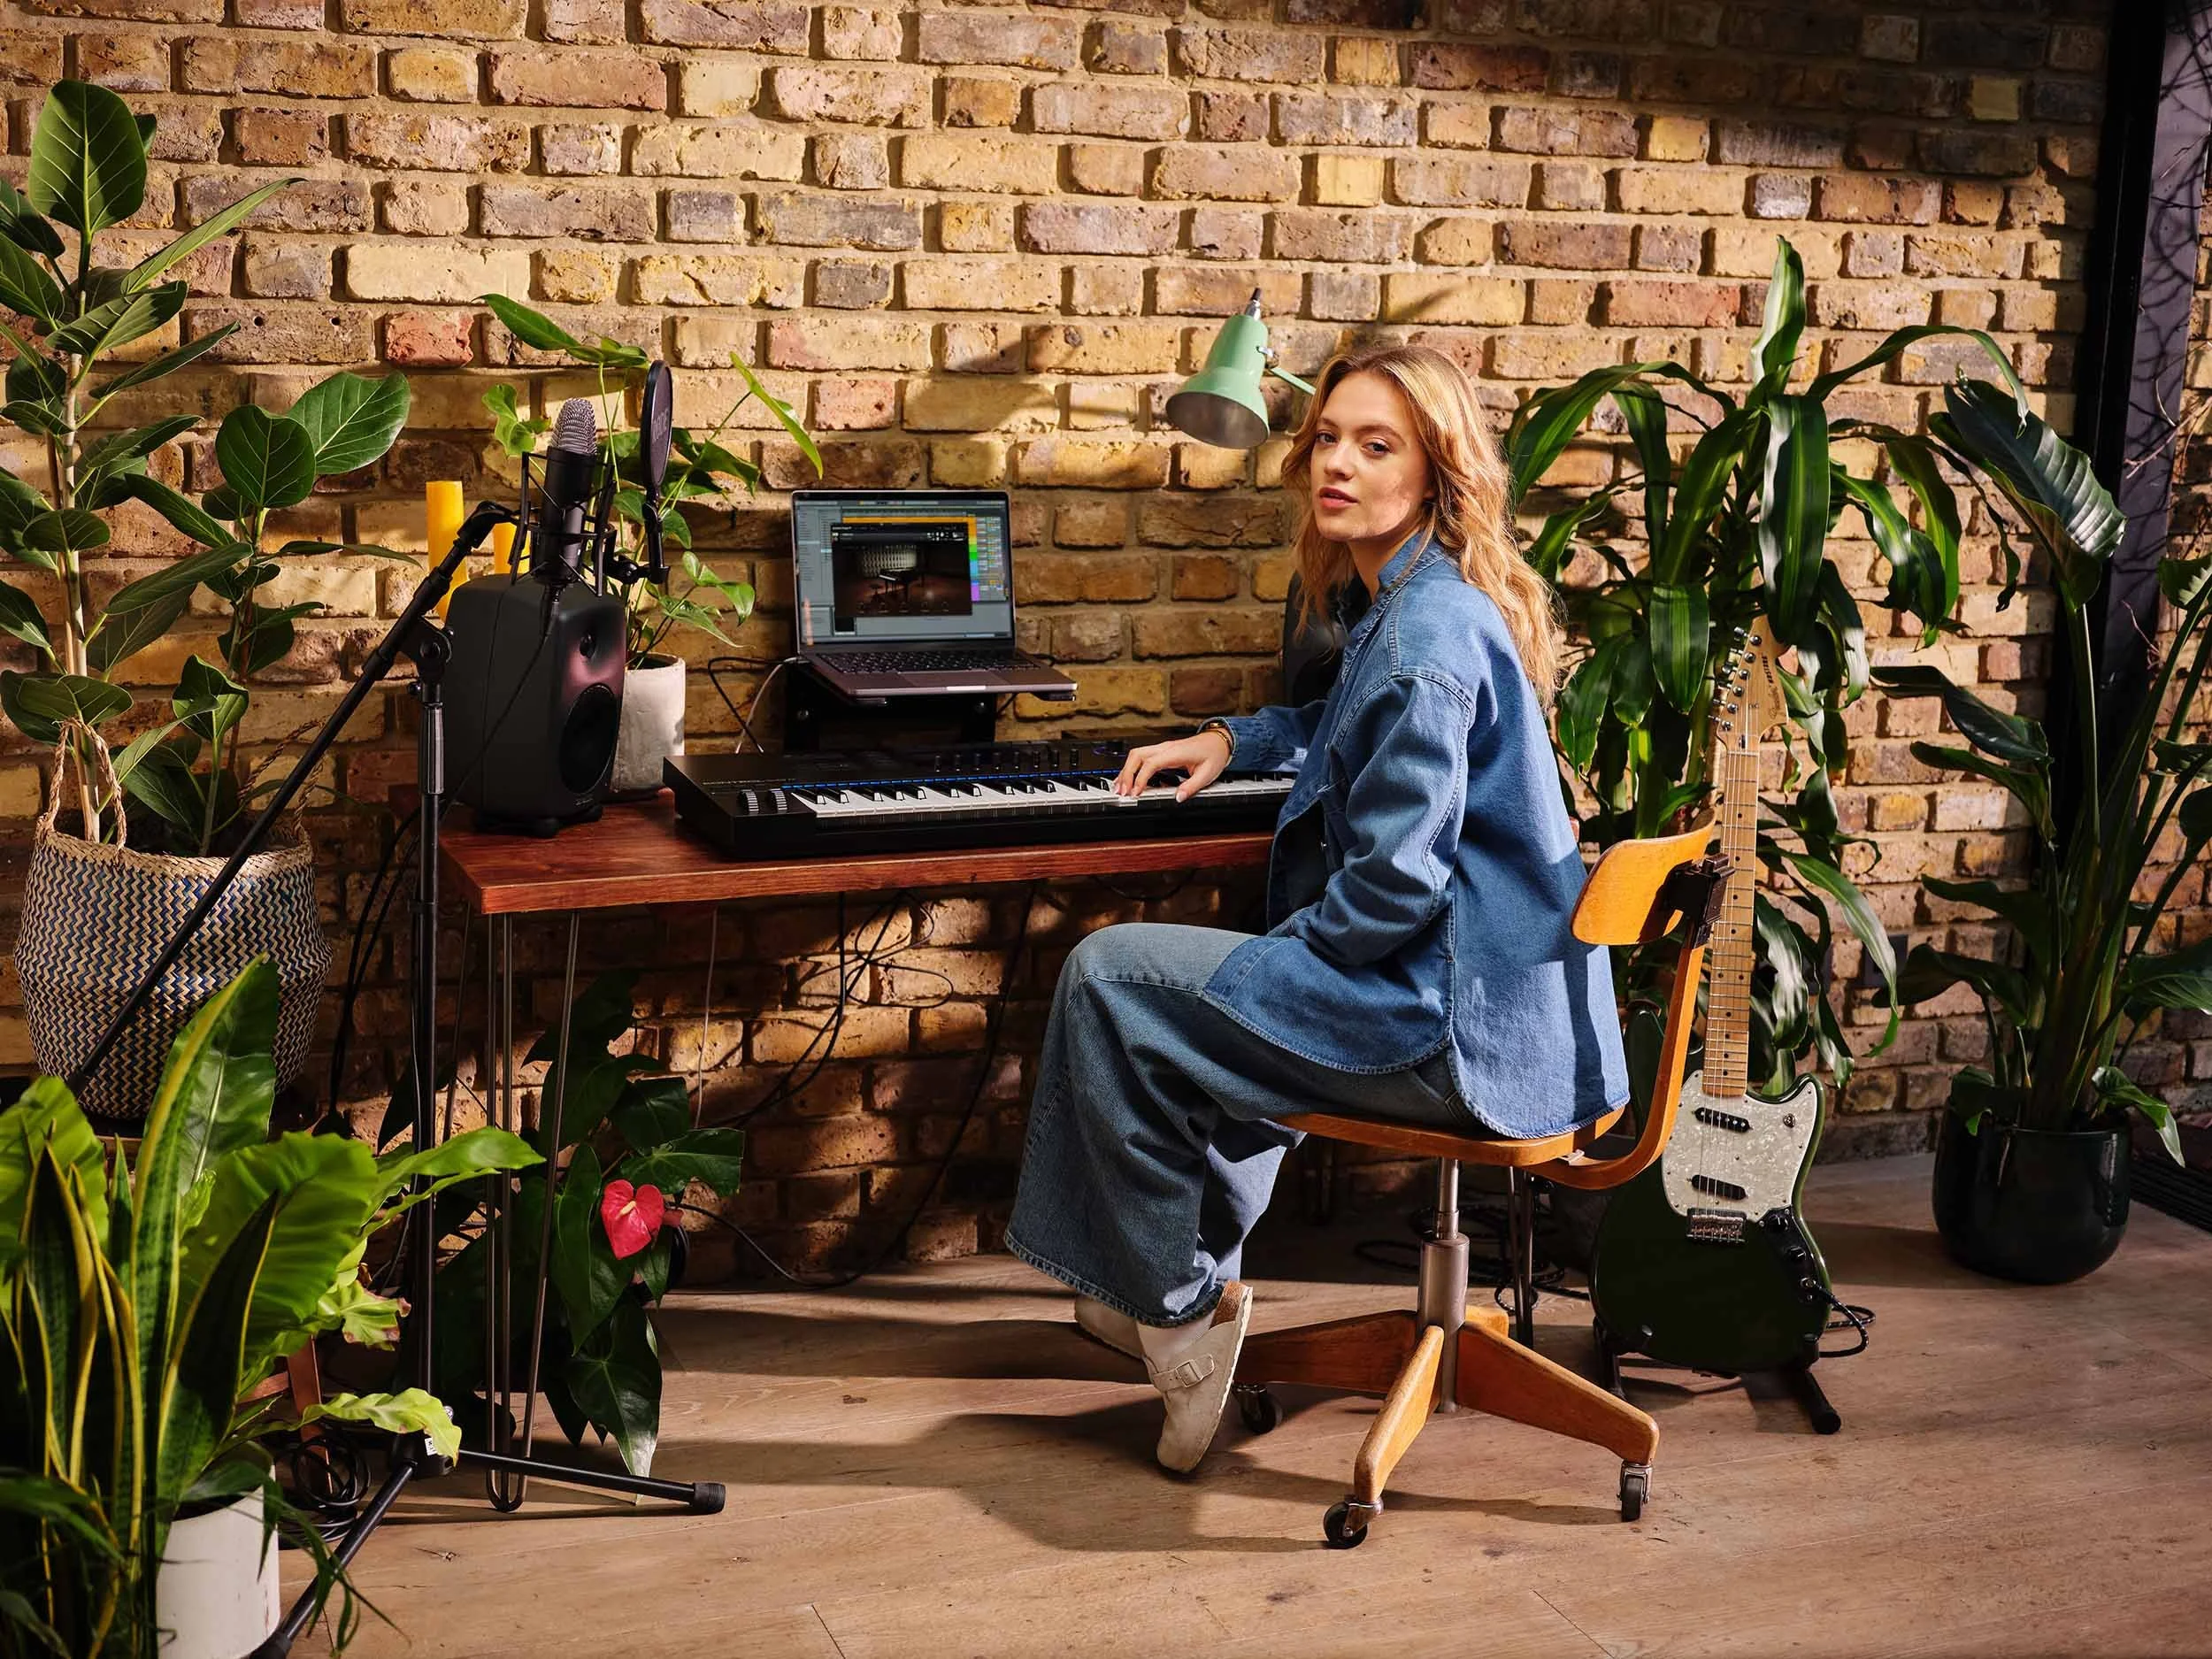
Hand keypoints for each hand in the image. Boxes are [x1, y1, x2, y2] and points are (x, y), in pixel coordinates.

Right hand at [1114, 730, 1230, 800]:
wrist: (1218, 741)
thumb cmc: (1213, 754)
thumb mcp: (1207, 774)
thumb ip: (1191, 787)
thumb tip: (1178, 798)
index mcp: (1175, 752)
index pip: (1150, 764)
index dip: (1140, 779)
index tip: (1135, 793)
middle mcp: (1165, 748)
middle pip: (1136, 756)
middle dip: (1126, 774)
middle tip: (1122, 792)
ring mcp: (1162, 748)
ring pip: (1136, 755)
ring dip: (1126, 770)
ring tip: (1120, 788)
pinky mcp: (1162, 752)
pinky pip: (1141, 757)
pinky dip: (1132, 768)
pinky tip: (1128, 779)